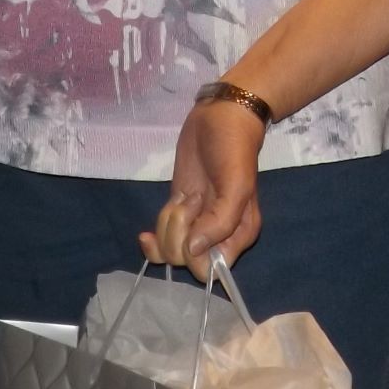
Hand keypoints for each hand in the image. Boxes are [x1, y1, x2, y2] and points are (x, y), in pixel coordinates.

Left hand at [141, 100, 266, 272]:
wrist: (219, 119)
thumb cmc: (233, 151)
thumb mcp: (237, 185)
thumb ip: (220, 222)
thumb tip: (193, 250)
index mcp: (238, 236)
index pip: (211, 270)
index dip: (196, 253)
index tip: (197, 220)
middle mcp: (217, 237)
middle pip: (185, 262)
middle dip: (179, 232)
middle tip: (192, 200)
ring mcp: (194, 226)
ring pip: (169, 250)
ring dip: (168, 224)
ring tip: (184, 196)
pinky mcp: (176, 213)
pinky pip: (160, 240)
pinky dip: (153, 236)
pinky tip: (150, 227)